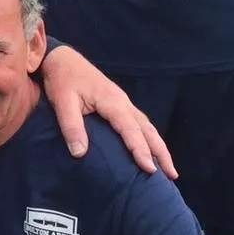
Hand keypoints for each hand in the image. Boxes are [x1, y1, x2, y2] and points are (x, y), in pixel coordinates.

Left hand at [38, 46, 175, 177]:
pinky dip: (149, 137)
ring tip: (167, 168)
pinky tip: (150, 149)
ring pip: (147, 126)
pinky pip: (139, 122)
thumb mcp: (62, 102)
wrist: (62, 59)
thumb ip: (71, 127)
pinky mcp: (118, 103)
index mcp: (112, 101)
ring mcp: (123, 102)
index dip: (141, 150)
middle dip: (161, 152)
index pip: (131, 129)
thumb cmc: (62, 79)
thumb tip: (79, 153)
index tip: (150, 169)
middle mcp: (123, 102)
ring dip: (158, 146)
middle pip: (147, 129)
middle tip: (171, 175)